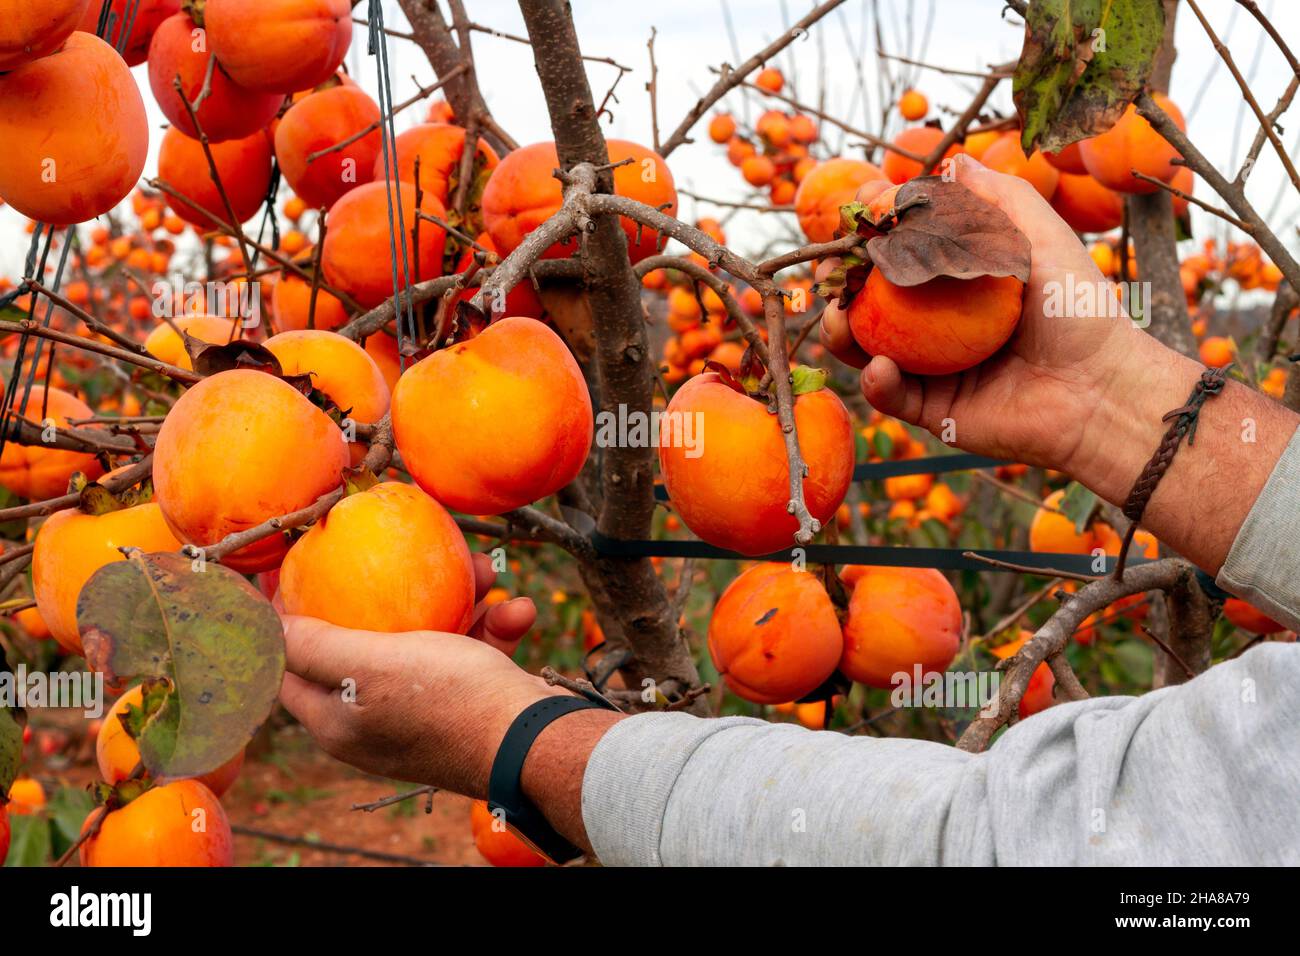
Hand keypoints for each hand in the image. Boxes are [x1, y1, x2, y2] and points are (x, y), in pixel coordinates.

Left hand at [278, 552, 554, 796]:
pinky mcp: (469, 706)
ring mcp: (424, 713)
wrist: (535, 744)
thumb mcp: (367, 666)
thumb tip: (265, 624)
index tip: (291, 570)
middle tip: (396, 551)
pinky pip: (472, 655)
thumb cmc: (446, 702)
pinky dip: (492, 628)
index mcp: (338, 720)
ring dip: (458, 600)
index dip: (286, 617)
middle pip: (366, 641)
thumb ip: (312, 646)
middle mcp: (375, 719)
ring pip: (428, 639)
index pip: (291, 665)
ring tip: (480, 568)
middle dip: (389, 591)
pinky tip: (516, 608)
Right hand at [819, 153, 1157, 476]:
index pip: (901, 259)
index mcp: (960, 287)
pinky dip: (877, 383)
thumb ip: (999, 199)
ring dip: (840, 335)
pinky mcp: (934, 413)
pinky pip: (891, 397)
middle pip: (872, 305)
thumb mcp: (1041, 239)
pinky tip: (879, 367)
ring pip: (868, 352)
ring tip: (838, 321)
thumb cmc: (1079, 310)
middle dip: (839, 289)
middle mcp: (939, 328)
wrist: (1100, 388)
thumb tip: (953, 162)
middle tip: (828, 276)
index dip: (871, 243)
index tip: (854, 226)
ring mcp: (933, 371)